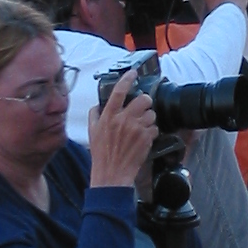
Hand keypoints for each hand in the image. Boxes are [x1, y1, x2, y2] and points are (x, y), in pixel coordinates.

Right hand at [87, 66, 158, 188]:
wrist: (111, 175)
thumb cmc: (101, 155)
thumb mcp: (92, 131)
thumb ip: (95, 114)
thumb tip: (99, 105)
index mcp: (108, 116)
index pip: (119, 90)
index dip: (128, 78)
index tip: (133, 73)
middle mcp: (123, 120)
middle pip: (143, 99)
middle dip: (145, 102)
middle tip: (142, 107)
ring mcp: (136, 129)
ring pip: (152, 114)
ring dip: (149, 118)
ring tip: (141, 126)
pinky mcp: (146, 139)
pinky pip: (155, 128)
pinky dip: (152, 131)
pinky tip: (144, 137)